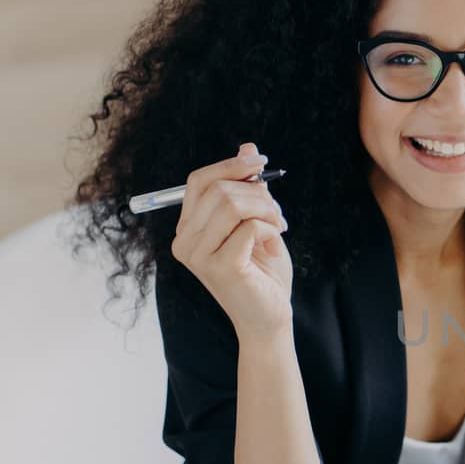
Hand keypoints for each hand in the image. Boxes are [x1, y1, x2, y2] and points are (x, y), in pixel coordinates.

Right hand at [170, 141, 292, 341]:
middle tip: (278, 211)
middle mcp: (184, 241)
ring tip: (280, 226)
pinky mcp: (219, 267)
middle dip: (257, 192)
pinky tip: (274, 244)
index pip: (198, 181)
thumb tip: (248, 148)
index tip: (260, 162)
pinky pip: (248, 228)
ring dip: (266, 209)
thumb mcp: (256, 221)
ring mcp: (198, 256)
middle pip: (218, 190)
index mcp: (187, 228)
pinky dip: (269, 229)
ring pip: (232, 205)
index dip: (230, 166)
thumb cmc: (263, 270)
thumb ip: (247, 188)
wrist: (270, 315)